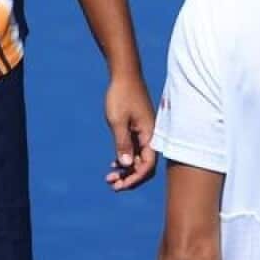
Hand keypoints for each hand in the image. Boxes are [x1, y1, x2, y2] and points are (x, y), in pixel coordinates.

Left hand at [103, 74, 157, 190]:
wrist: (124, 74)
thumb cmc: (121, 95)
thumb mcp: (117, 121)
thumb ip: (122, 143)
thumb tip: (127, 164)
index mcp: (149, 134)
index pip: (147, 165)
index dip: (135, 178)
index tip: (119, 185)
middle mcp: (150, 135)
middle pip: (144, 166)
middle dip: (130, 178)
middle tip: (112, 184)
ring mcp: (144, 132)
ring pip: (139, 158)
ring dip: (126, 170)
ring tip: (109, 177)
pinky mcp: (138, 128)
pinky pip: (135, 149)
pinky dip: (125, 159)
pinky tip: (114, 165)